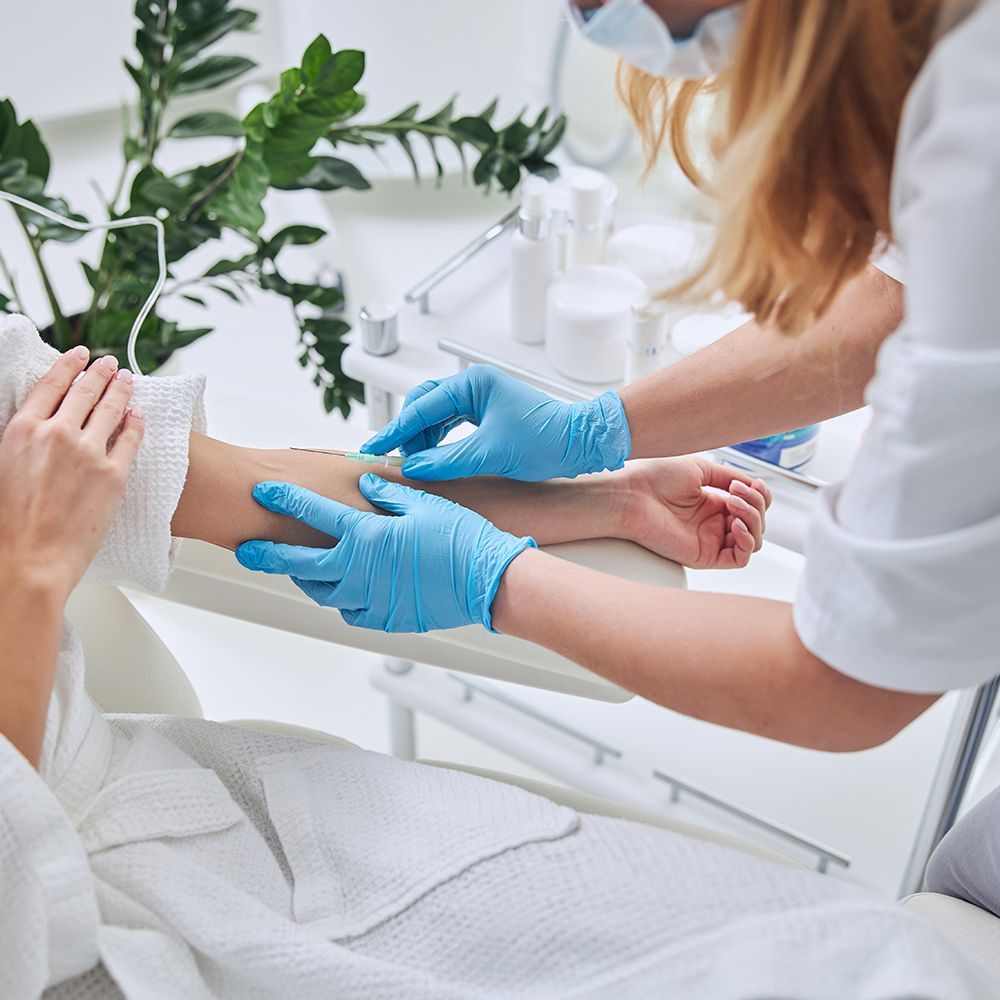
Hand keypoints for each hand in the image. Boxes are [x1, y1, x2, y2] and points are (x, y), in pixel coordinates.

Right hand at [0, 348, 143, 599]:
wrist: (31, 558)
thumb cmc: (10, 522)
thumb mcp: (3, 465)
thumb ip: (25, 438)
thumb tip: (41, 422)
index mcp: (23, 429)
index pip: (52, 384)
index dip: (69, 365)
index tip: (80, 355)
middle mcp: (57, 433)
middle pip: (86, 391)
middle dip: (101, 372)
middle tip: (110, 364)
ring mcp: (89, 452)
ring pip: (112, 409)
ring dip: (122, 390)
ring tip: (128, 380)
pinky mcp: (114, 474)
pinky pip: (130, 439)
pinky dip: (136, 422)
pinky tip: (139, 415)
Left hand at [235, 474, 535, 632]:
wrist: (488, 583)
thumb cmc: (462, 540)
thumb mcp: (425, 505)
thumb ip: (388, 494)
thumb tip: (366, 486)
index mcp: (366, 536)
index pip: (312, 514)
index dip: (284, 500)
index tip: (263, 492)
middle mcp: (359, 571)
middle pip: (298, 564)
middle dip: (267, 555)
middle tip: (246, 551)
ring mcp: (371, 599)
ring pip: (321, 592)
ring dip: (304, 579)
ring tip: (295, 570)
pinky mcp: (386, 619)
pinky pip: (350, 612)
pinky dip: (340, 600)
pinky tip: (341, 592)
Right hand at [360, 364, 629, 481]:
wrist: (581, 444)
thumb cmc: (546, 440)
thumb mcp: (492, 453)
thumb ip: (448, 460)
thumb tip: (414, 467)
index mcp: (473, 383)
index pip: (422, 406)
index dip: (396, 430)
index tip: (374, 448)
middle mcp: (474, 385)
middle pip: (424, 404)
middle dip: (407, 431)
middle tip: (393, 457)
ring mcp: (480, 399)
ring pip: (436, 415)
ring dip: (422, 438)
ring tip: (413, 462)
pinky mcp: (487, 414)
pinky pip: (450, 424)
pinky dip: (437, 440)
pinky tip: (432, 458)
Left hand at [621, 457, 771, 568]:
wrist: (631, 494)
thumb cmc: (655, 478)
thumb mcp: (701, 469)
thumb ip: (731, 477)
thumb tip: (755, 485)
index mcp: (712, 503)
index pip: (752, 506)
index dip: (760, 496)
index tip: (750, 483)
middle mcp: (713, 523)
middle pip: (757, 522)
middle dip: (756, 504)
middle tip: (736, 492)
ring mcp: (709, 540)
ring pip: (753, 540)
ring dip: (753, 520)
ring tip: (732, 504)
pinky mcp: (704, 556)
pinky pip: (739, 559)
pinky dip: (747, 542)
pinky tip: (736, 525)